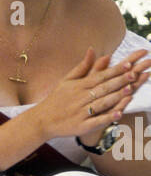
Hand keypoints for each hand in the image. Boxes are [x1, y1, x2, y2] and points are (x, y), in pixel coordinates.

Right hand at [32, 47, 149, 144]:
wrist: (41, 120)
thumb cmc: (56, 99)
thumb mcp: (67, 80)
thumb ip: (82, 66)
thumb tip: (93, 49)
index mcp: (80, 86)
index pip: (101, 76)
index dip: (115, 70)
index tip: (129, 64)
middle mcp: (81, 98)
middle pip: (104, 88)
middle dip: (120, 81)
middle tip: (134, 73)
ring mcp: (81, 112)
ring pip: (102, 103)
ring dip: (116, 97)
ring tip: (130, 90)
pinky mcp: (81, 126)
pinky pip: (96, 121)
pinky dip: (107, 117)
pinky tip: (118, 113)